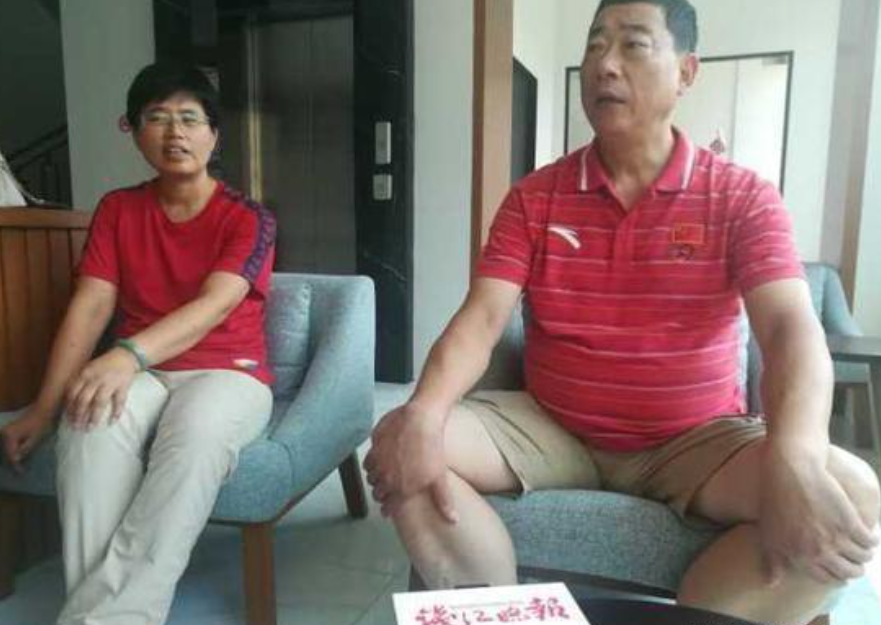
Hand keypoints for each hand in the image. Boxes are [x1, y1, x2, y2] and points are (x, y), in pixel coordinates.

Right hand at [1, 409, 53, 471]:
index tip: (21, 472)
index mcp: (9, 436)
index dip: (15, 465)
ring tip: (20, 465)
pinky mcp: (9, 430)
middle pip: (7, 452)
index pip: (10, 454)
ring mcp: (6, 431)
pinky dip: (14, 449)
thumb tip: (15, 460)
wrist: (43, 410)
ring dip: (13, 456)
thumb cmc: (41, 424)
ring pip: (8, 448)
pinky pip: (10, 443)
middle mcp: (4, 433)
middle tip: (20, 470)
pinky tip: (19, 455)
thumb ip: (24, 450)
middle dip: (13, 461)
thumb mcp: (34, 440)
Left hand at [64, 347, 138, 428]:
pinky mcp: (123, 386)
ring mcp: (110, 382)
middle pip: (84, 400)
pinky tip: (112, 422)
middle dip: (78, 415)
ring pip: (99, 402)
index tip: (67, 418)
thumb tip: (69, 400)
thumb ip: (79, 381)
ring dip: (94, 417)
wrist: (125, 355)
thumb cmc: (105, 364)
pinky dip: (116, 412)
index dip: (69, 407)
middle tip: (76, 427)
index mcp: (85, 374)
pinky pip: (119, 401)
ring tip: (90, 428)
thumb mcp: (88, 368)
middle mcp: (96, 379)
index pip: (73, 393)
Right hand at [363, 402, 456, 521]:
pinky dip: (372, 462)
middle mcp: (385, 476)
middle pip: (377, 492)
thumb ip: (443, 501)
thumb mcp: (439, 477)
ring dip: (376, 478)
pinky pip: (368, 459)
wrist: (421, 419)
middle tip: (387, 491)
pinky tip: (380, 459)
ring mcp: (377, 460)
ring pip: (370, 476)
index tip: (388, 509)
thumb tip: (452, 520)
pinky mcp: (374, 445)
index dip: (388, 509)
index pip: (388, 506)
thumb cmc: (431, 447)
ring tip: (384, 475)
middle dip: (381, 494)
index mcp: (400, 488)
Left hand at [758, 446, 878, 584]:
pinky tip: (869, 534)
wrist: (790, 469)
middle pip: (849, 572)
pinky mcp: (850, 522)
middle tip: (856, 561)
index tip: (841, 570)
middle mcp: (818, 552)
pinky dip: (872, 539)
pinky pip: (869, 540)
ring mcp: (835, 538)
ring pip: (862, 557)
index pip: (827, 579)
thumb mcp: (768, 533)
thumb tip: (771, 584)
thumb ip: (773, 561)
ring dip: (865, 555)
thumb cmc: (774, 499)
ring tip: (864, 547)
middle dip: (854, 568)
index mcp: (799, 558)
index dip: (836, 576)